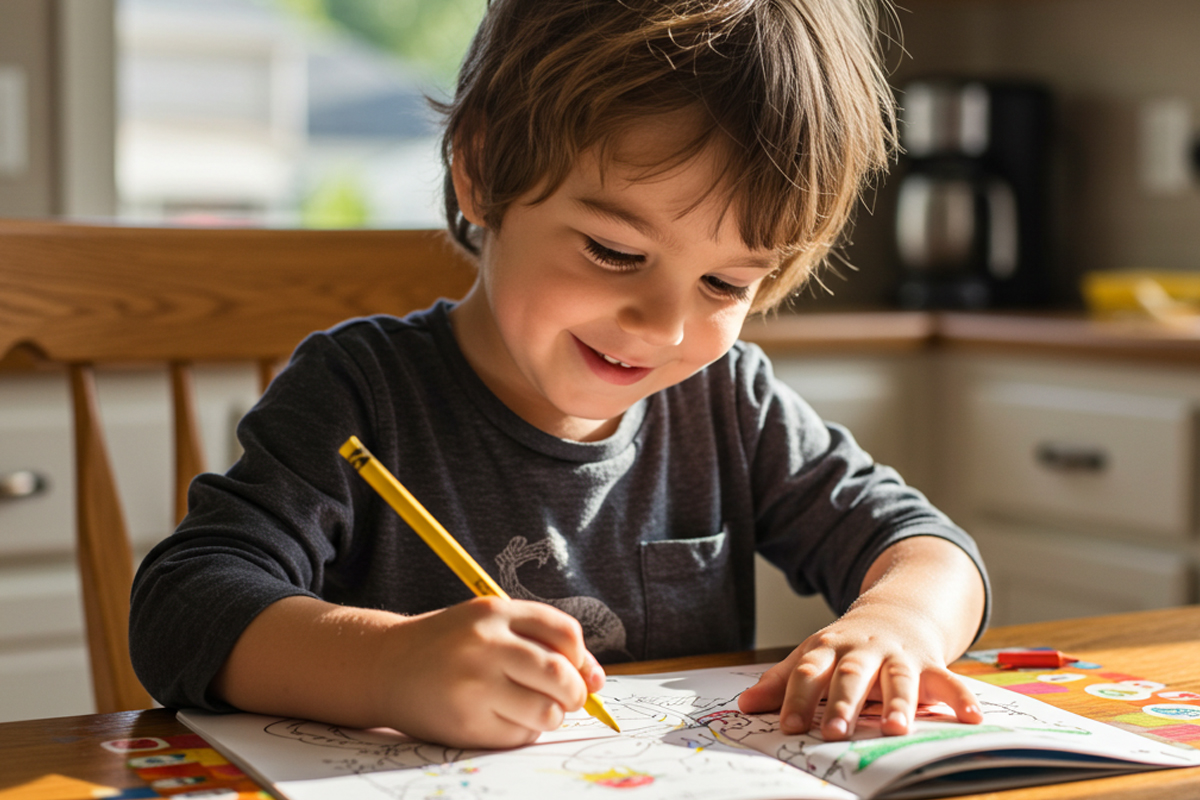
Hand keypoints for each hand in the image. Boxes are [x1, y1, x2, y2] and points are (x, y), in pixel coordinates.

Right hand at [379, 596, 604, 747]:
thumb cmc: (450, 645)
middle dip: (575, 692)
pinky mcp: (466, 722)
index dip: (581, 656)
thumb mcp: (490, 625)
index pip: (565, 632)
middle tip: (567, 698)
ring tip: (535, 709)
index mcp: (494, 611)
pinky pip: (519, 735)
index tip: (576, 669)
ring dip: (551, 715)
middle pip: (560, 673)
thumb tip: (598, 681)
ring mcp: (473, 684)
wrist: (384, 666)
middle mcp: (484, 644)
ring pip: (546, 710)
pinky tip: (504, 718)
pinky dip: (523, 731)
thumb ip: (542, 642)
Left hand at [739, 602, 982, 739]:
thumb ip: (781, 682)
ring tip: (895, 730)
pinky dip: (962, 697)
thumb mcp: (811, 656)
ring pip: (898, 678)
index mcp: (829, 648)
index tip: (787, 725)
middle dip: (844, 703)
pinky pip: (949, 681)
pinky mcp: (930, 664)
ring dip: (898, 703)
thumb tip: (744, 706)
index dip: (797, 698)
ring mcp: (899, 656)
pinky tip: (972, 717)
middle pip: (851, 674)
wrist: (894, 612)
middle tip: (834, 732)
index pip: (809, 672)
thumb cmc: (845, 646)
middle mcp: (864, 651)